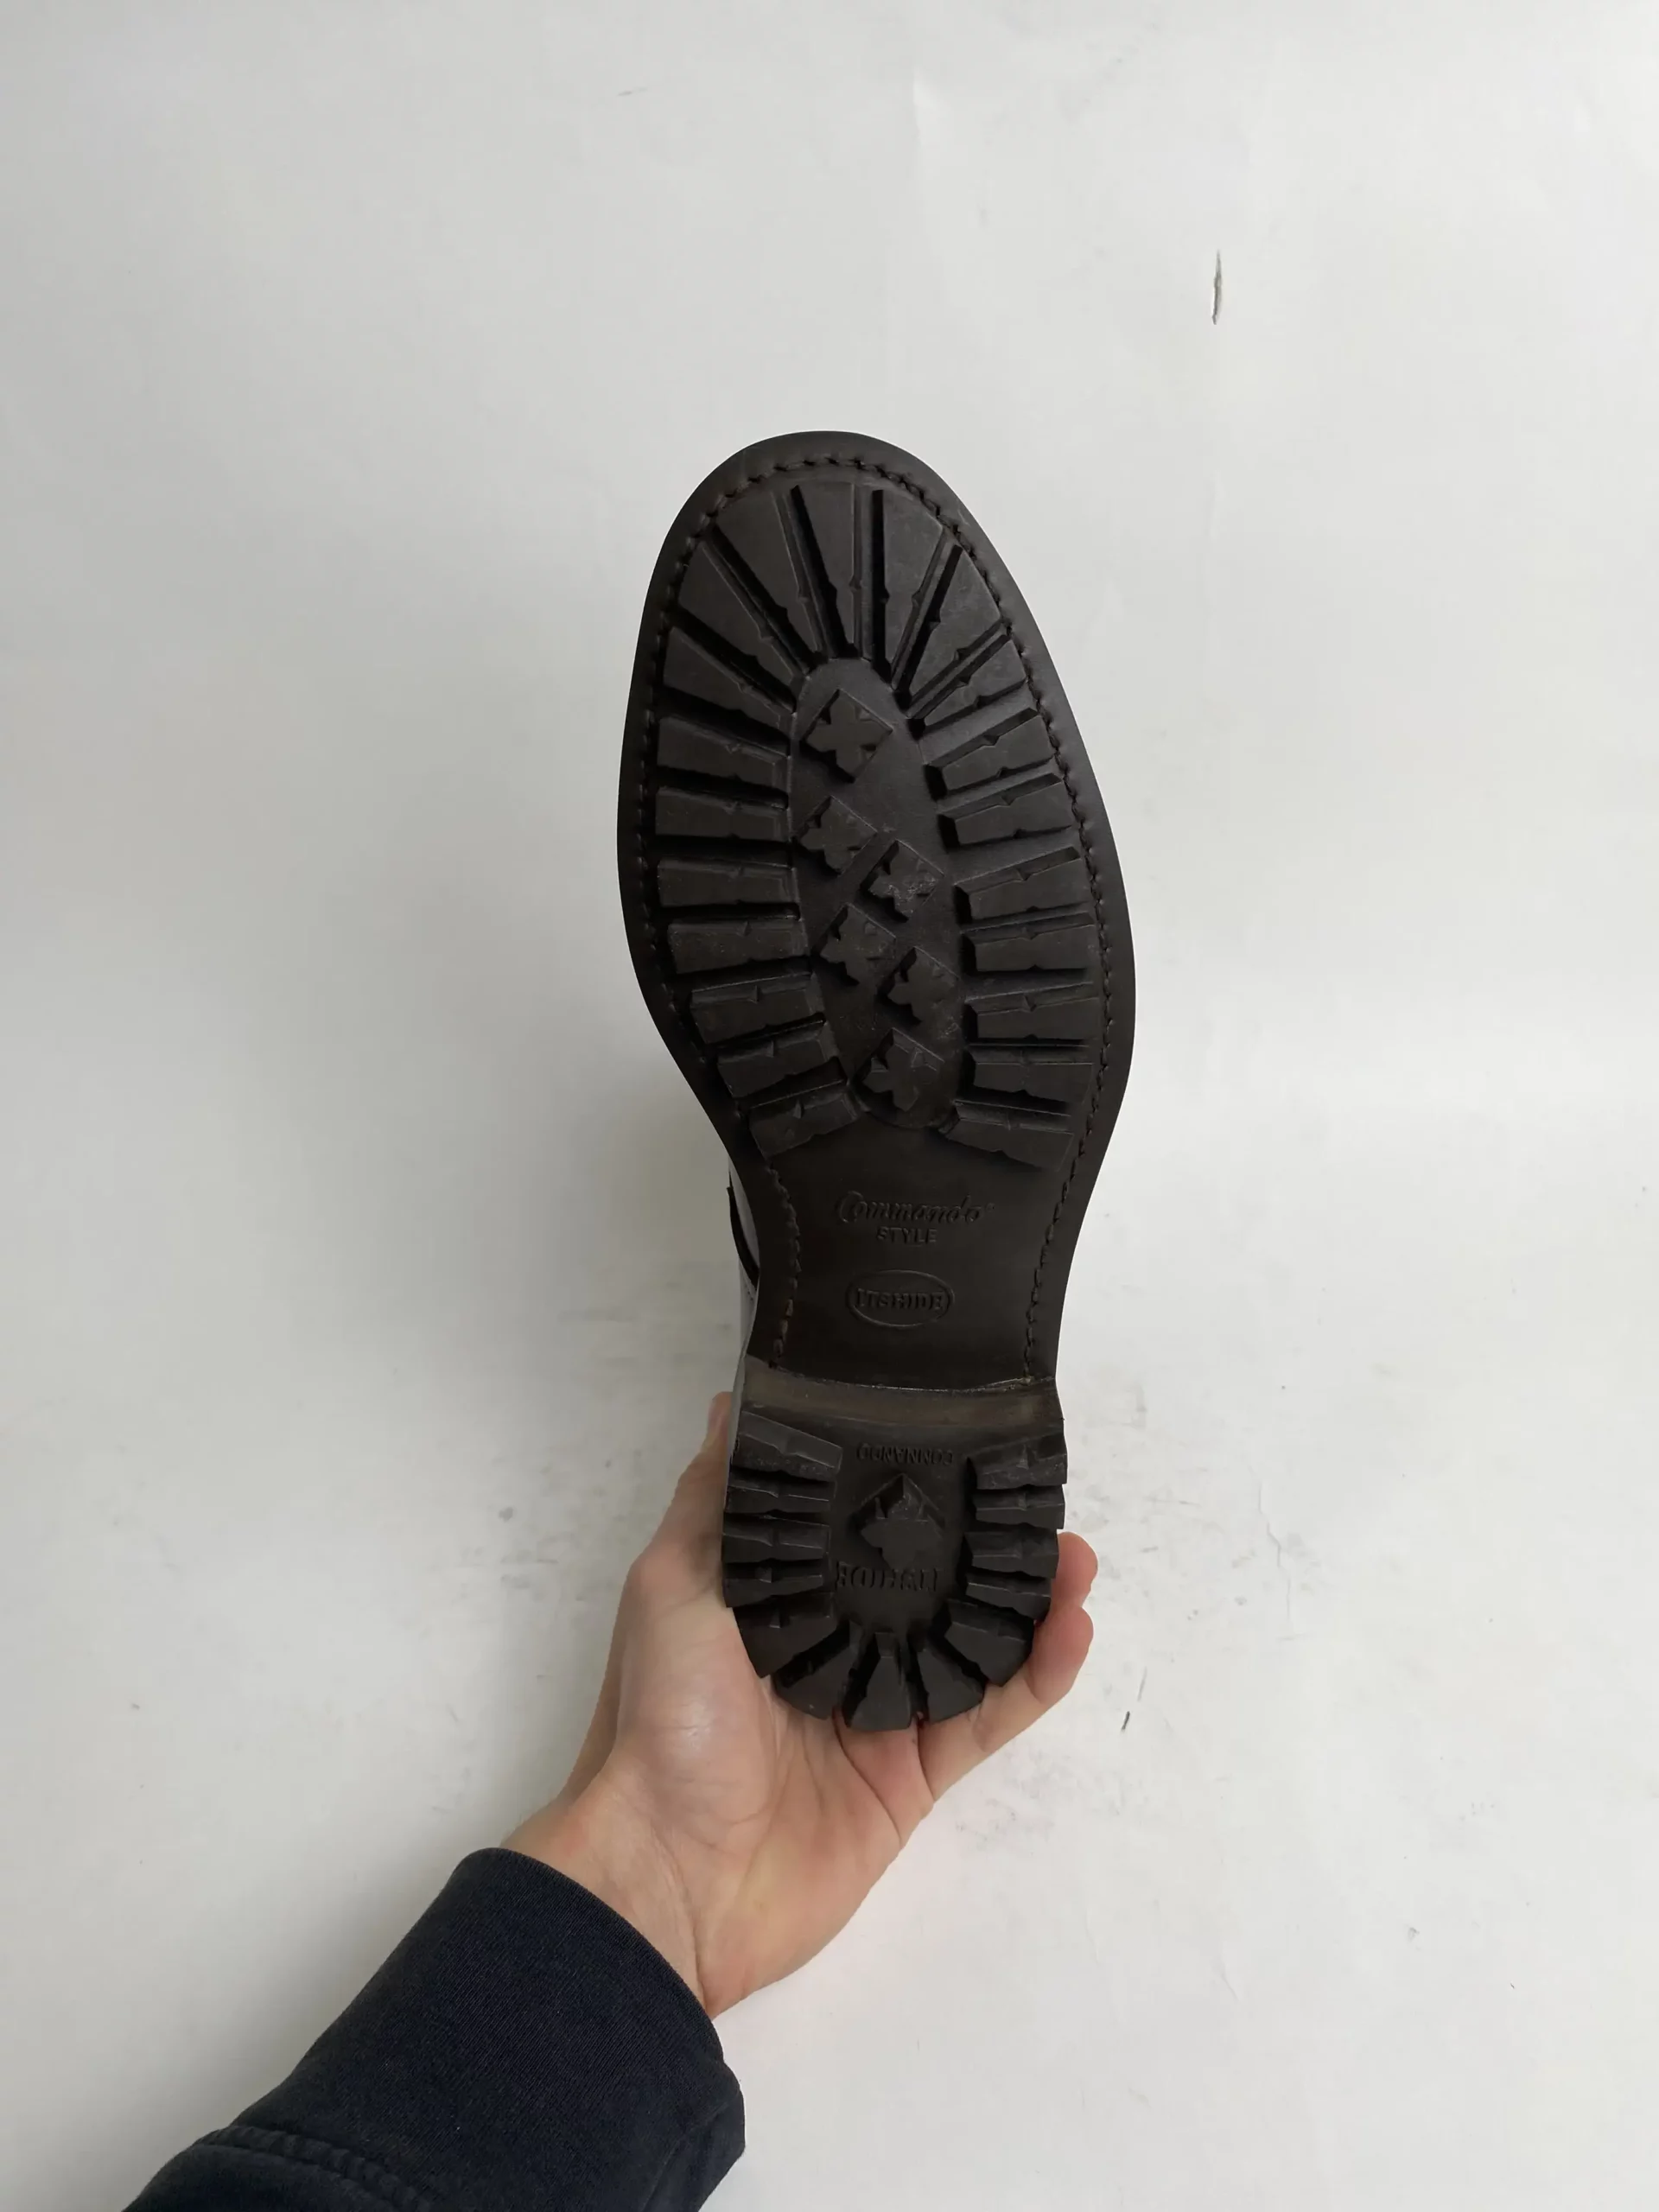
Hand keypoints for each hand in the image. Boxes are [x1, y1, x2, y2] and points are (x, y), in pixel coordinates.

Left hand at [507, 1394, 1097, 2014]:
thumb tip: (735, 1403)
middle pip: (928, 1583)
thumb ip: (717, 1501)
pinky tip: (1072, 1626)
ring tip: (1074, 1553)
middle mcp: (834, 1649)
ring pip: (973, 1643)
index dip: (909, 1487)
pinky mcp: (916, 1775)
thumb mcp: (671, 1584)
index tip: (959, 1436)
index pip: (856, 1529)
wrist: (669, 1875)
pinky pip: (990, 1716)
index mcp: (776, 1601)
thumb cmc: (658, 1719)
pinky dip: (1037, 1674)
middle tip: (1037, 1495)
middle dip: (985, 1541)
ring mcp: (880, 1713)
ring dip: (1029, 1599)